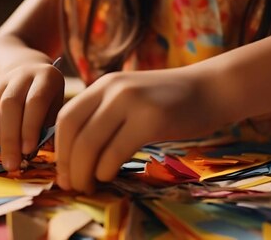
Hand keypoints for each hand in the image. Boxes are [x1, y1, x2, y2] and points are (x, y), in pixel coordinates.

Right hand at [0, 63, 63, 170]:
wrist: (31, 75)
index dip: (30, 127)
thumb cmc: (49, 102)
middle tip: (12, 163)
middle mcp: (21, 74)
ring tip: (2, 154)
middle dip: (9, 138)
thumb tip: (40, 153)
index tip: (28, 151)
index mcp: (45, 77)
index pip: (35, 101)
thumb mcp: (57, 110)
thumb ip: (49, 129)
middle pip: (9, 104)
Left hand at [55, 67, 231, 192]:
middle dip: (67, 164)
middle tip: (70, 184)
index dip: (59, 148)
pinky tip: (107, 177)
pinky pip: (115, 151)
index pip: (65, 117)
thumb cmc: (171, 101)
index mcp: (104, 84)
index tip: (63, 170)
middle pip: (73, 131)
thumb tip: (77, 152)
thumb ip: (106, 114)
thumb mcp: (131, 97)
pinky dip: (105, 170)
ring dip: (83, 172)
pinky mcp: (152, 119)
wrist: (211, 89)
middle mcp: (113, 89)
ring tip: (87, 186)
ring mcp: (132, 102)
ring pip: (90, 143)